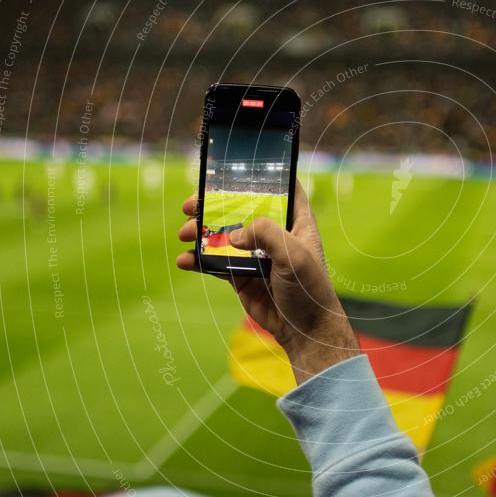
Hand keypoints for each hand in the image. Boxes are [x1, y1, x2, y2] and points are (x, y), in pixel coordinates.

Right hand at [177, 182, 359, 384]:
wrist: (304, 330)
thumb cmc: (310, 289)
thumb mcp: (294, 255)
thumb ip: (266, 234)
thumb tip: (233, 235)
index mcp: (296, 221)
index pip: (282, 188)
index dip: (262, 175)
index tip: (235, 166)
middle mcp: (275, 234)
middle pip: (241, 208)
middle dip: (214, 204)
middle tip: (190, 204)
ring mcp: (256, 254)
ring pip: (223, 234)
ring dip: (201, 231)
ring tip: (184, 233)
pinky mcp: (241, 276)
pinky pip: (215, 263)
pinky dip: (198, 260)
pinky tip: (184, 260)